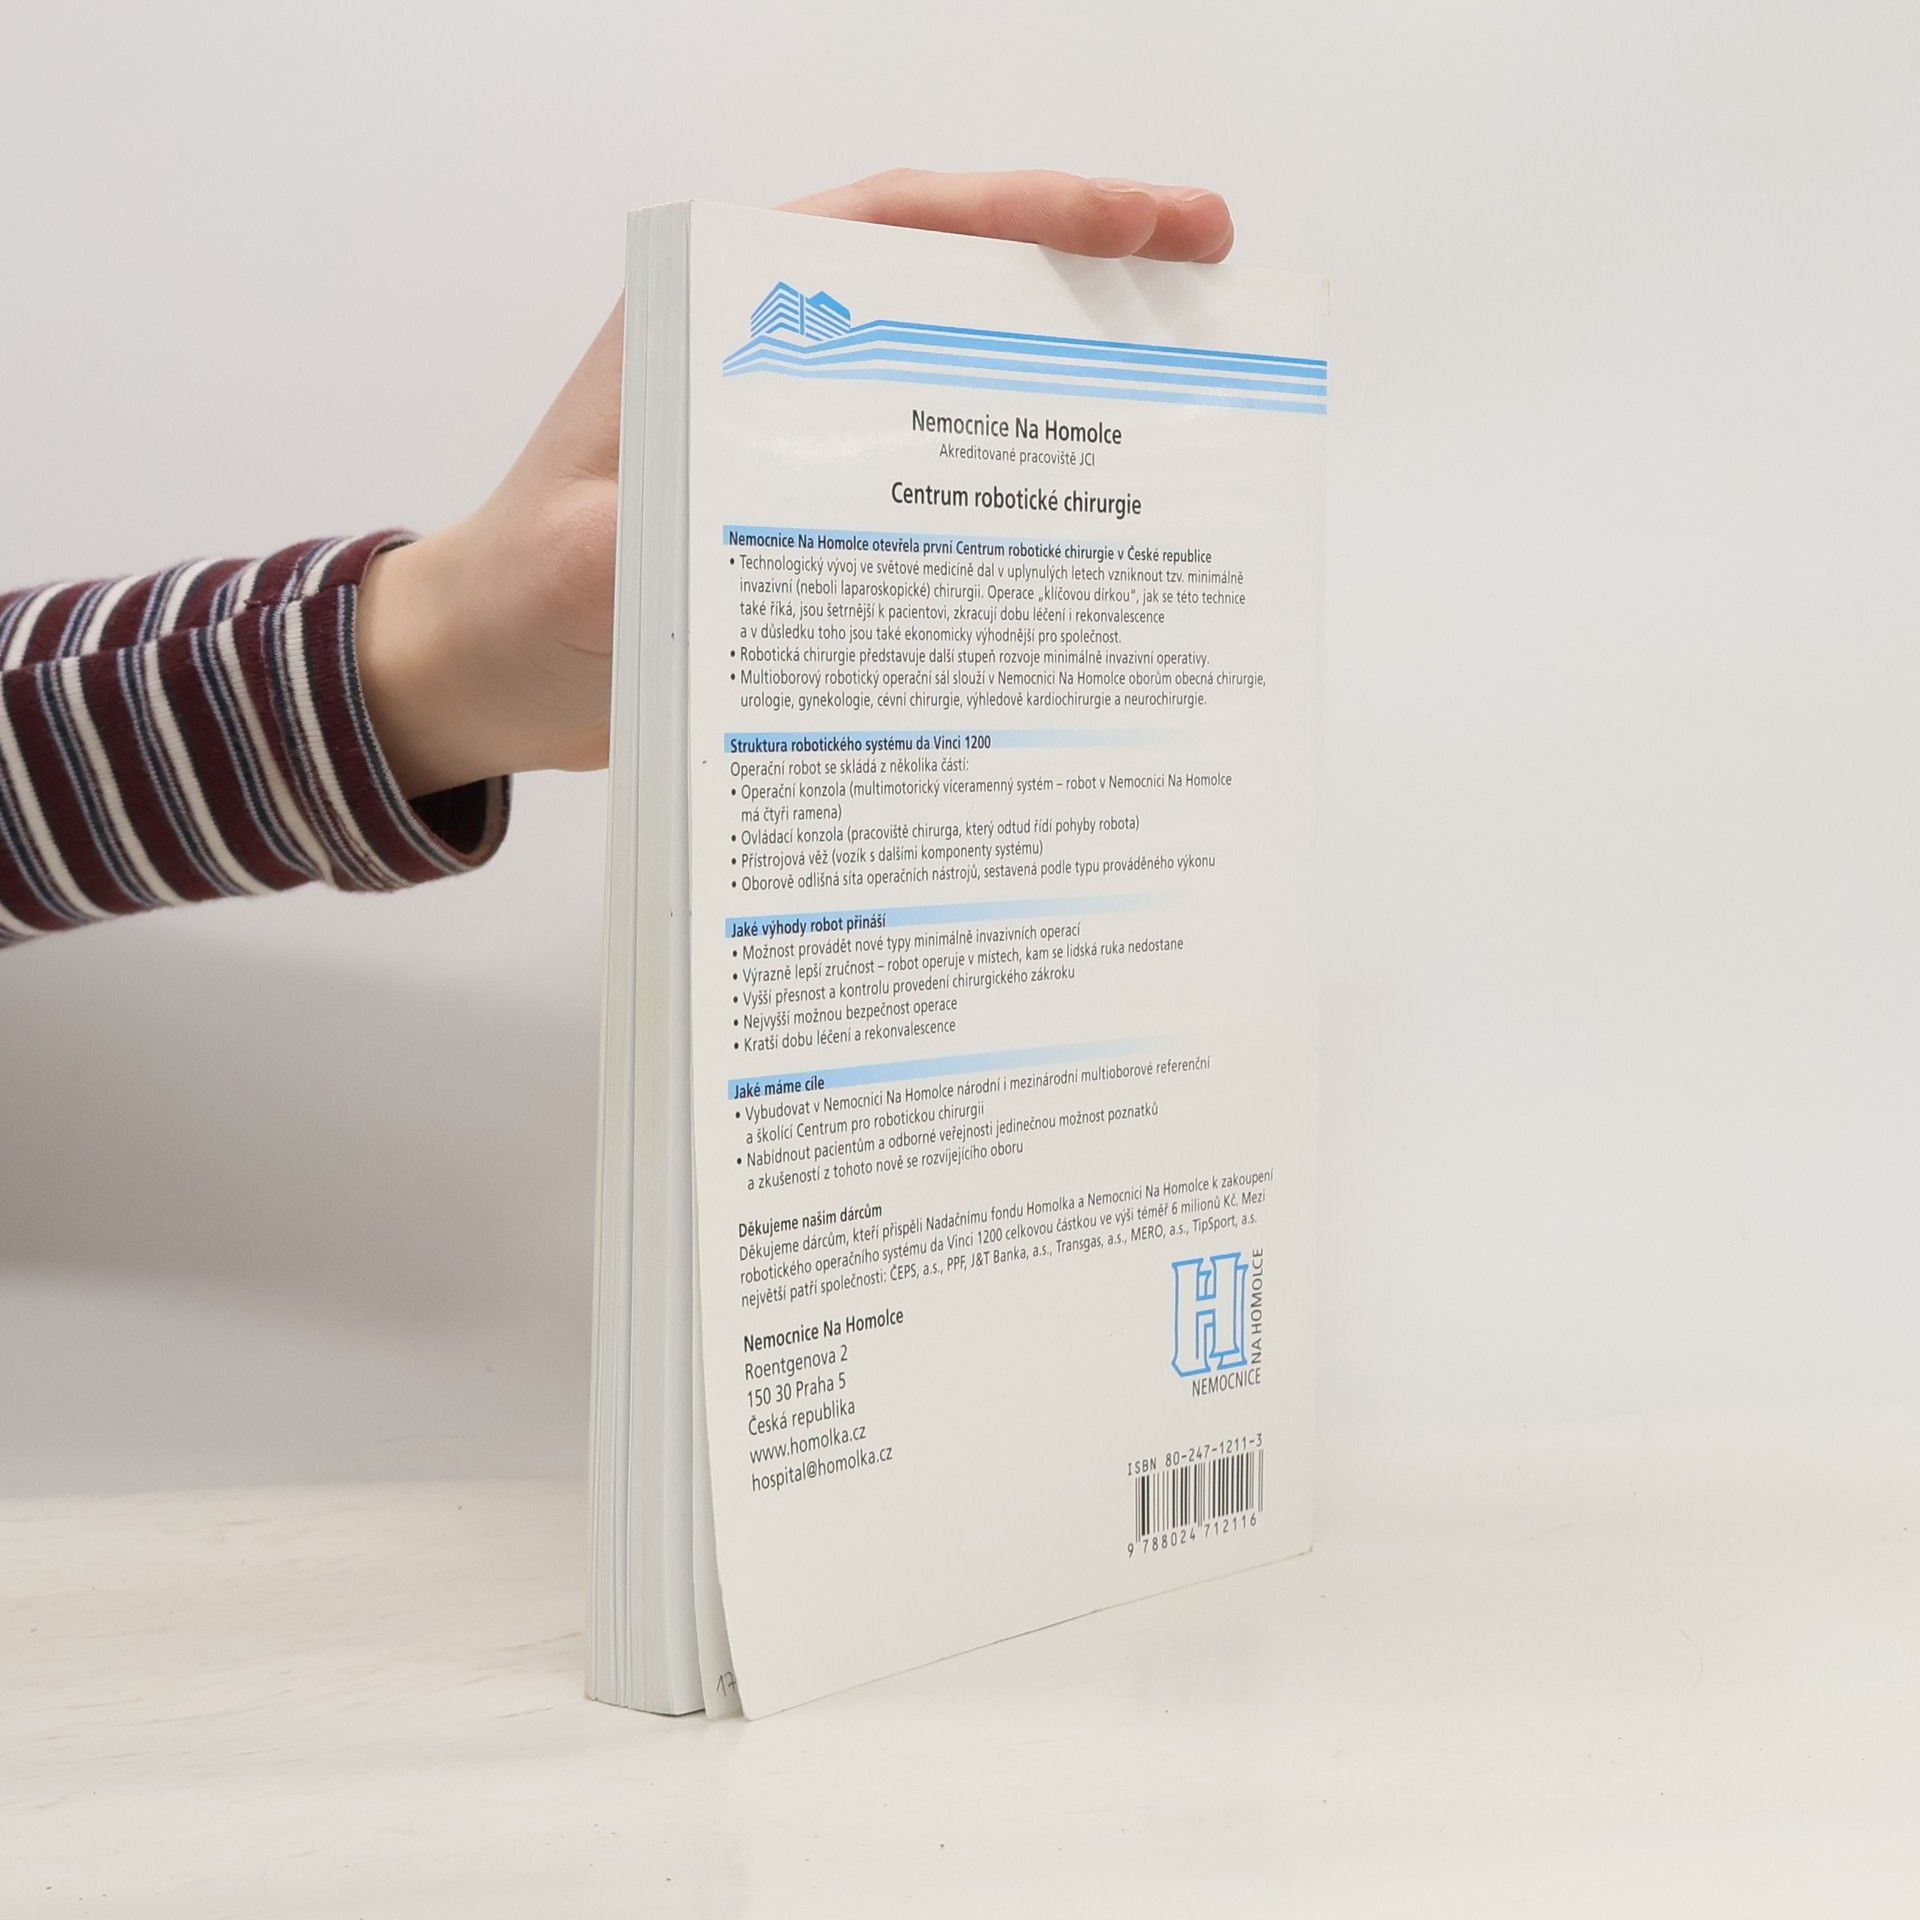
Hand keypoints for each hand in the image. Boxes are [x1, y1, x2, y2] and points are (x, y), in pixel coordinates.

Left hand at [356, 171, 1235, 795]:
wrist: (490, 673)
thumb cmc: (517, 605)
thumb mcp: (574, 572)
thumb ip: (643, 543)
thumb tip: (743, 540)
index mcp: (722, 322)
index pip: (896, 227)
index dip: (1032, 214)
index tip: (1154, 222)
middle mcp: (782, 358)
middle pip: (958, 286)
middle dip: (1090, 274)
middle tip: (1215, 275)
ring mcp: (810, 432)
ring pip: (965, 378)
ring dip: (1075, 379)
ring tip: (1194, 391)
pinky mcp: (827, 511)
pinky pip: (946, 481)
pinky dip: (1023, 490)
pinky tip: (1098, 527)